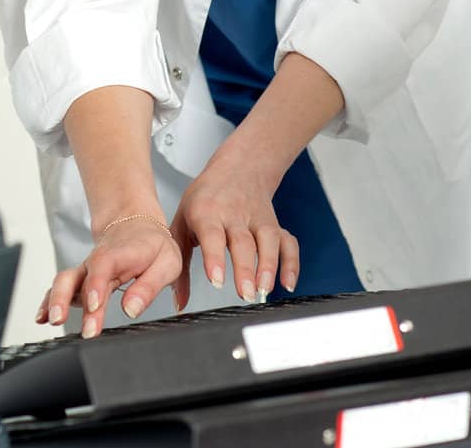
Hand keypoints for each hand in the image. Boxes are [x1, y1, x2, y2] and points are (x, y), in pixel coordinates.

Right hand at [35, 216, 181, 337]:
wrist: (136, 225)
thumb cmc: (153, 245)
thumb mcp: (166, 263)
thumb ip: (149, 287)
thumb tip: (131, 309)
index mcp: (119, 254)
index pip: (103, 267)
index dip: (96, 285)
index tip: (94, 306)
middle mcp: (97, 262)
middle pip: (75, 276)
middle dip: (65, 298)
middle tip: (62, 320)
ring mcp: (85, 270)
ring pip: (64, 281)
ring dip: (54, 300)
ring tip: (51, 320)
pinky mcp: (80, 279)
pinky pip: (61, 288)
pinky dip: (49, 301)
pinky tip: (42, 317)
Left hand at [169, 161, 299, 311]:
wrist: (237, 168)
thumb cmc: (205, 199)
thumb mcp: (182, 224)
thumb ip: (181, 265)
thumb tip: (178, 303)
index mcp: (206, 211)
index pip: (212, 234)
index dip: (214, 258)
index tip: (217, 281)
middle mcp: (234, 214)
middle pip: (243, 242)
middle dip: (245, 270)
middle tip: (246, 294)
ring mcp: (257, 218)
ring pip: (268, 240)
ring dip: (269, 266)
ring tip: (264, 290)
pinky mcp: (275, 224)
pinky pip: (288, 242)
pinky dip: (291, 262)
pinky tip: (288, 282)